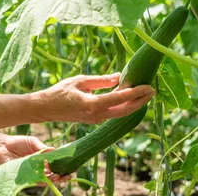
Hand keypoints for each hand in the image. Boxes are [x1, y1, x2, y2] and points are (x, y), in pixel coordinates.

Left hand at [0, 134, 70, 183]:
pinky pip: (36, 181)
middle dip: (62, 176)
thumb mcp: (32, 142)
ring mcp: (34, 172)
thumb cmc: (19, 142)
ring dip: (53, 179)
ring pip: (47, 179)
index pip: (58, 163)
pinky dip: (42, 180)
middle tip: (67, 175)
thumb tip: (53, 150)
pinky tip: (46, 177)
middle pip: (55, 173)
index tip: (72, 166)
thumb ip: (42, 147)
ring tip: (57, 176)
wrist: (3, 147)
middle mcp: (41, 166)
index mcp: (45, 157)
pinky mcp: (27, 176)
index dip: (65, 165)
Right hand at [33, 73, 153, 123]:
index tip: (147, 86)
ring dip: (133, 103)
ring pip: (120, 113)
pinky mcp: (94, 119)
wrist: (45, 109)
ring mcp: (96, 120)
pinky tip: (128, 95)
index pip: (119, 99)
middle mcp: (97, 115)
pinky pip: (113, 112)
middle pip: (125, 111)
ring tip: (144, 91)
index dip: (135, 92)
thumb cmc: (59, 92)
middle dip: (140, 101)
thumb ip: (101, 80)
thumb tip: (119, 76)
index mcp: (92, 105)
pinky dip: (122, 105)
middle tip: (152, 90)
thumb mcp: (81, 80)